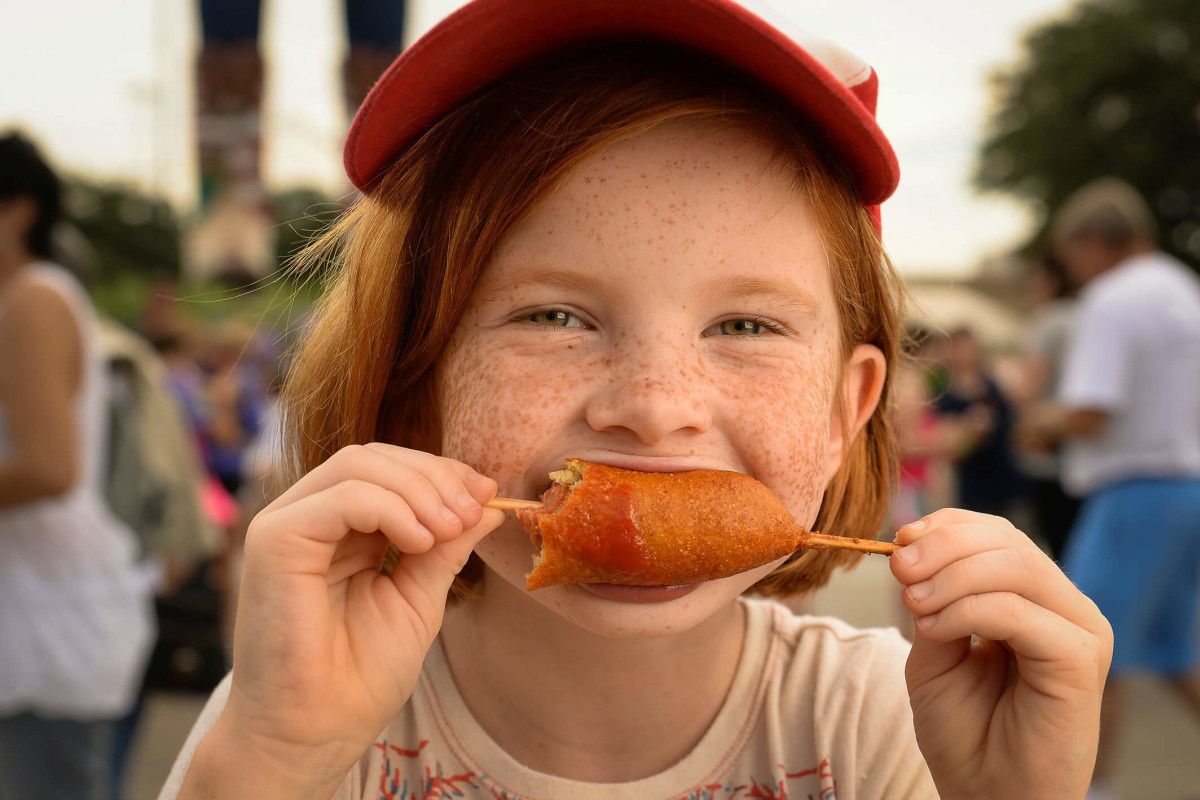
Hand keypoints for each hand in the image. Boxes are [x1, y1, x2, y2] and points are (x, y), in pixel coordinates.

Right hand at [215, 444, 501, 784]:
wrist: (318, 731)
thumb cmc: (361, 673)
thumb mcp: (419, 595)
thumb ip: (447, 546)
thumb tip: (490, 501)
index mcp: (340, 528)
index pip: (389, 468)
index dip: (441, 471)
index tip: (488, 493)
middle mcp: (308, 517)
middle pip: (374, 457)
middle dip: (435, 476)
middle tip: (472, 509)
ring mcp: (286, 524)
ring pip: (358, 466)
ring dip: (419, 490)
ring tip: (448, 529)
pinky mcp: (274, 539)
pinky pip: (341, 497)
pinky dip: (391, 508)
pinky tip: (419, 541)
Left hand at [890, 509, 1112, 799]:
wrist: (986, 793)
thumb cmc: (964, 728)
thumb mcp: (933, 648)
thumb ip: (931, 598)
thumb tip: (911, 547)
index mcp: (1033, 596)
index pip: (995, 534)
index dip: (945, 527)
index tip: (897, 542)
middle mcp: (1063, 607)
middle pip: (1007, 542)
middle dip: (943, 547)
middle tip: (899, 568)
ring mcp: (1079, 631)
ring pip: (1017, 568)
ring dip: (951, 577)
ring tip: (913, 604)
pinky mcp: (1081, 660)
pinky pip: (1020, 613)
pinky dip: (968, 611)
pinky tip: (934, 629)